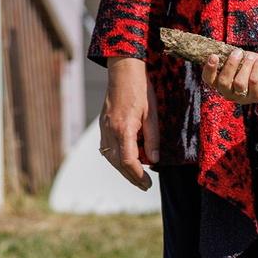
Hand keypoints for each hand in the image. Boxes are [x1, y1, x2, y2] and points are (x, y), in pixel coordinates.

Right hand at [100, 57, 159, 190]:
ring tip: (136, 176)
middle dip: (131, 177)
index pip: (128, 161)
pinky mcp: (103, 124)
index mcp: (124, 129)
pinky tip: (125, 160)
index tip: (148, 183)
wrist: (123, 71)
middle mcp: (110, 131)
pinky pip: (106, 147)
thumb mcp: (152, 114)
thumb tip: (154, 160)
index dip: (138, 175)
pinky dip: (116, 158)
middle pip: (117, 163)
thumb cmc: (140, 90)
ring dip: (122, 170)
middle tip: (144, 185)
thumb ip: (152, 139)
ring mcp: (104, 128)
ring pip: (110, 157)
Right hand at [198, 44, 257, 106]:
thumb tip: (221, 50)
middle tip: (237, 53)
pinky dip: (256, 69)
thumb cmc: (251, 64)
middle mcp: (229, 93)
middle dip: (230, 65)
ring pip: (239, 83)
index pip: (209, 80)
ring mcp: (242, 97)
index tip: (214, 56)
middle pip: (223, 82)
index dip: (209, 69)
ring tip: (251, 57)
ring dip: (245, 66)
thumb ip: (229, 56)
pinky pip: (254, 82)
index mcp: (221, 83)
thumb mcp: (239, 59)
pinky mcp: (256, 97)